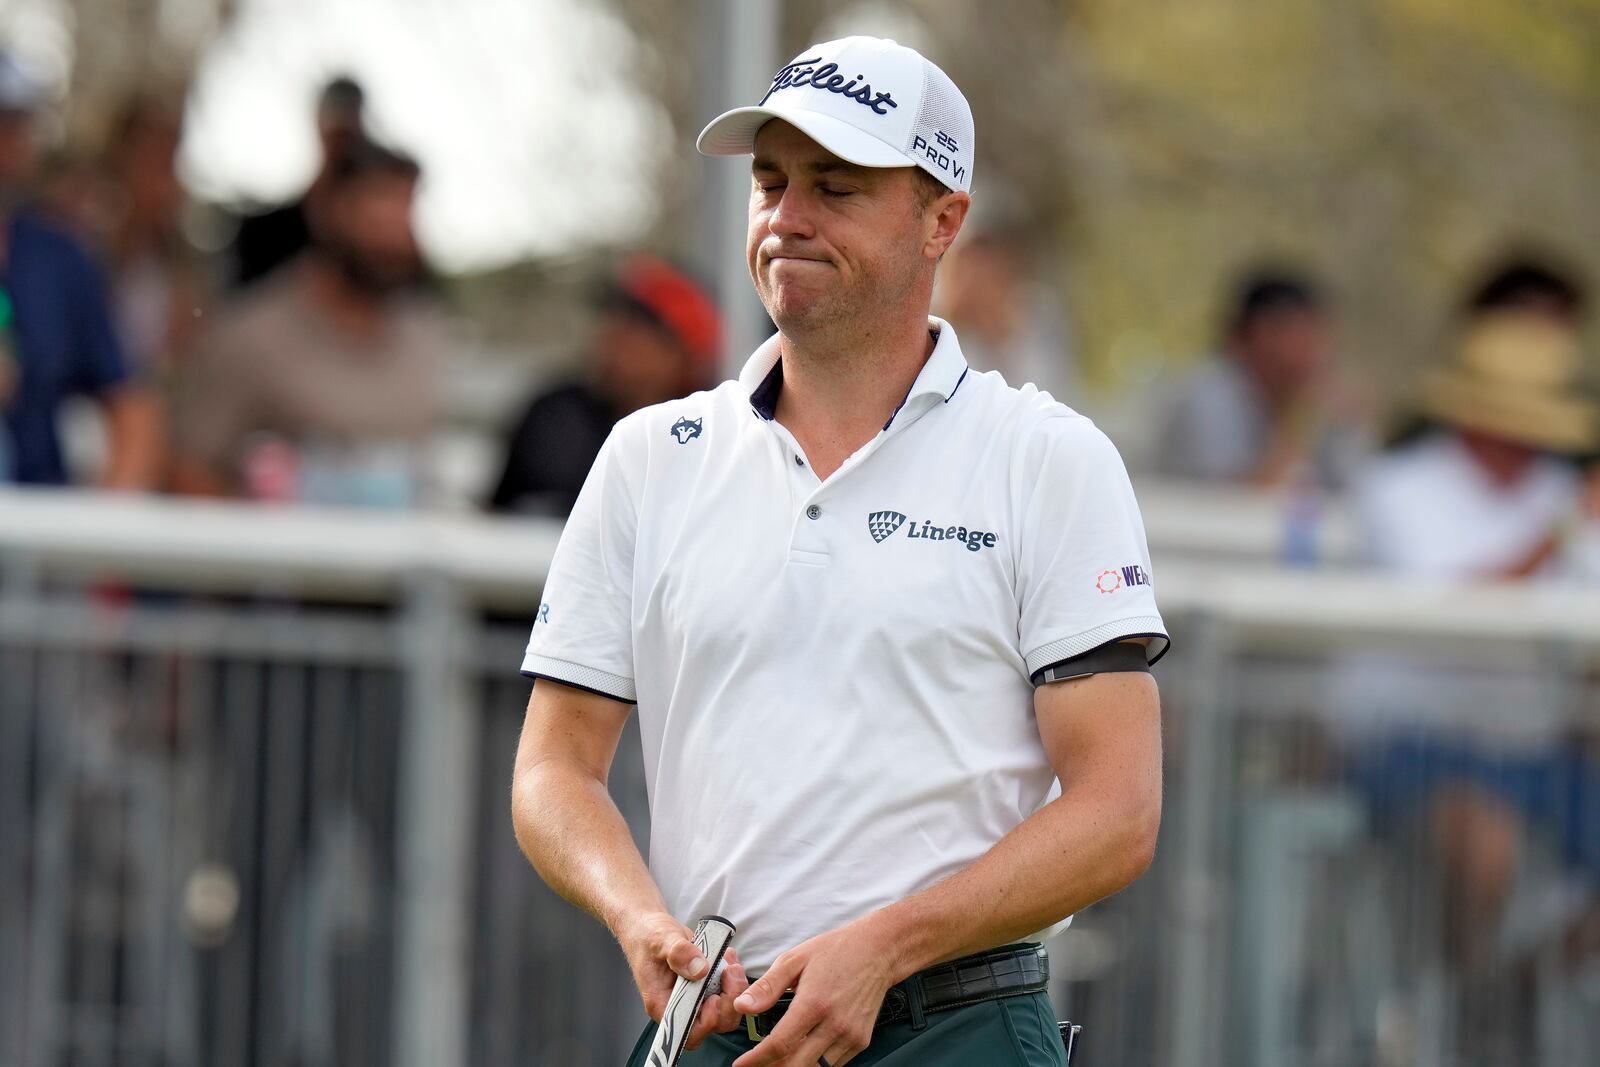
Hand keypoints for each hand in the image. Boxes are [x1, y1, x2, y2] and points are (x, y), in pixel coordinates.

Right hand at [619, 911, 749, 1050]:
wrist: (649, 927)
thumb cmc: (647, 937)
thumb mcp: (661, 940)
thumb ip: (679, 954)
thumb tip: (699, 970)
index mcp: (662, 1004)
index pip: (687, 1032)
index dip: (706, 1022)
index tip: (714, 998)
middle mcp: (680, 1005)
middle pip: (713, 1024)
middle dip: (728, 1003)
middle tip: (729, 975)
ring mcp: (694, 996)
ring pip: (724, 1009)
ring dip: (734, 989)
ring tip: (730, 964)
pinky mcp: (705, 984)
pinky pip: (727, 991)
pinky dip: (733, 977)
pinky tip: (728, 958)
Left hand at [730, 917, 900, 1066]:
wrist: (880, 950)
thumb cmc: (837, 950)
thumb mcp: (795, 959)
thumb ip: (767, 986)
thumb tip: (742, 1006)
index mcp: (814, 1003)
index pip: (779, 1045)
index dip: (756, 1060)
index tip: (740, 1065)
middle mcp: (834, 1024)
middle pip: (796, 1066)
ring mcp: (850, 1036)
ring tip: (775, 1063)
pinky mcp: (860, 1041)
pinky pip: (833, 1064)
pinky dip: (814, 1064)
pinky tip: (802, 1054)